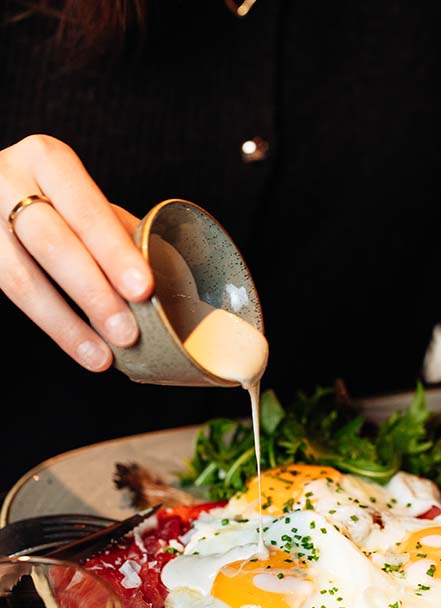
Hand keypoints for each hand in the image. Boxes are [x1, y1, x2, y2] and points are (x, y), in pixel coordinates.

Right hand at [0, 134, 151, 370]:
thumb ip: (113, 228)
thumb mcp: (79, 197)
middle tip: (128, 332)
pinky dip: (51, 324)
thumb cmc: (49, 197)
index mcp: (46, 159)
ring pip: (19, 278)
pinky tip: (79, 346)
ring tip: (103, 355)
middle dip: (93, 292)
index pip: (86, 210)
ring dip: (67, 322)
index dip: (114, 251)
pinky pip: (7, 292)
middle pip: (52, 244)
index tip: (143, 288)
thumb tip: (164, 273)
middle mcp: (4, 180)